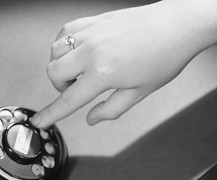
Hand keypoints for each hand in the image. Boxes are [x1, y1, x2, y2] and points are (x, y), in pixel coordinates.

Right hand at [31, 1, 213, 127]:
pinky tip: (78, 51)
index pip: (68, 100)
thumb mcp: (140, 92)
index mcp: (104, 73)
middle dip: (59, 86)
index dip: (50, 114)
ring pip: (55, 51)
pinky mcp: (94, 20)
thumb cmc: (165, 56)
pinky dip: (64, 44)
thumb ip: (111, 109)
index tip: (39, 121)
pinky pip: (64, 32)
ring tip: (80, 69)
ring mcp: (91, 33)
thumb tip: (92, 118)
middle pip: (53, 72)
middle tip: (76, 89)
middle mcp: (93, 51)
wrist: (178, 25)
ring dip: (61, 65)